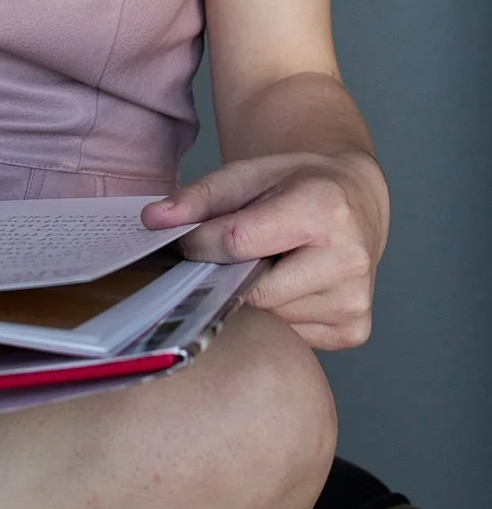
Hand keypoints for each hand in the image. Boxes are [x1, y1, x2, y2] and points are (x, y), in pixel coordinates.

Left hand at [141, 150, 388, 349]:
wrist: (356, 200)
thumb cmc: (298, 184)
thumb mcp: (248, 174)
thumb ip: (198, 197)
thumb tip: (151, 220)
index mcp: (324, 210)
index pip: (238, 243)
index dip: (203, 243)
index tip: (189, 239)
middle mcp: (347, 260)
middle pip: (253, 289)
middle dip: (230, 274)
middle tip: (233, 255)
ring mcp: (353, 301)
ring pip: (269, 316)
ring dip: (254, 295)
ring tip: (270, 263)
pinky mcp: (353, 330)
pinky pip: (290, 335)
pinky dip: (277, 313)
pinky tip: (289, 284)